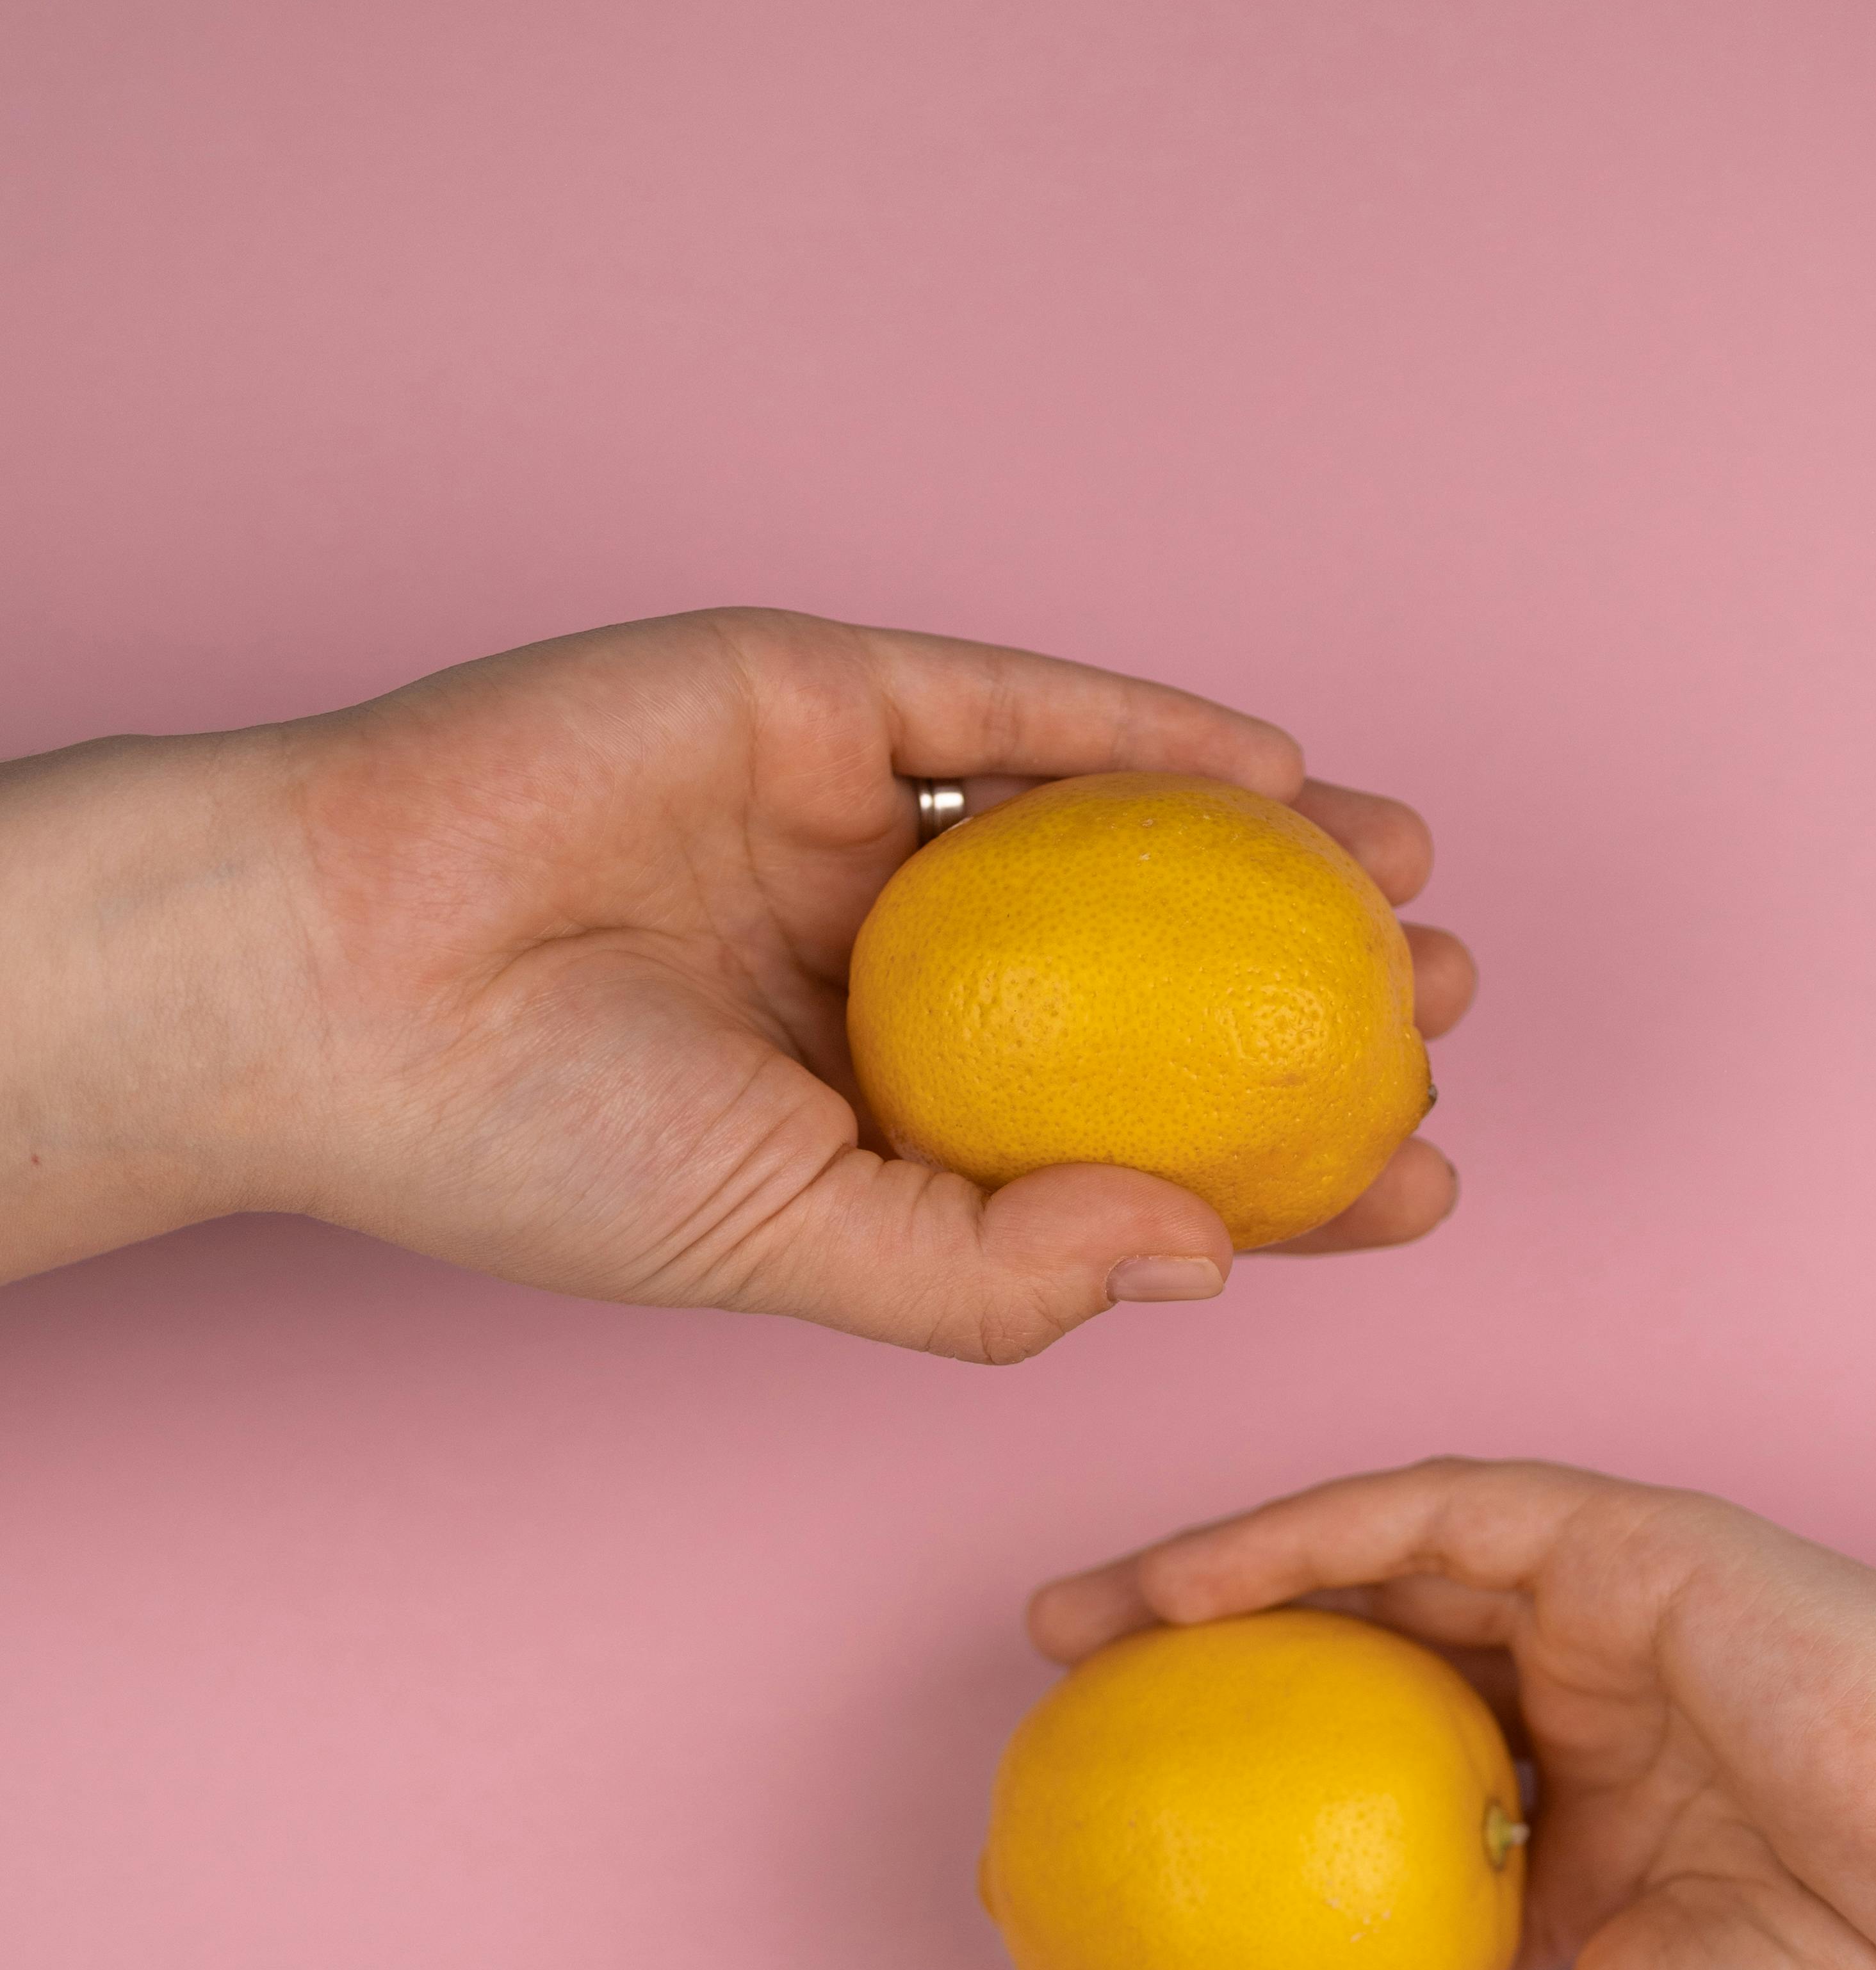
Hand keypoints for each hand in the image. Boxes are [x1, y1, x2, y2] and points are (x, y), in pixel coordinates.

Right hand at [0, 611, 1474, 1355]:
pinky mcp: (816, 698)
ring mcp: (852, 831)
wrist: (337, 982)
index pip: (1126, 1150)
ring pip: (1111, 832)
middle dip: (1308, 1003)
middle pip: (1151, 987)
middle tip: (1445, 1019)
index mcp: (881, 1116)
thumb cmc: (535, 1150)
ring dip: (1268, 857)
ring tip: (1409, 894)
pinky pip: (1015, 704)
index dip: (1279, 1170)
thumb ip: (1000, 1270)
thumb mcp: (803, 1248)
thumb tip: (1208, 1259)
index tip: (1420, 1184)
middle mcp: (886, 973)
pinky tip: (1280, 770)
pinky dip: (1149, 728)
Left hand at [1029, 1458, 1875, 1969]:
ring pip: (1370, 1576)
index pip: (1370, 1840)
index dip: (1235, 1875)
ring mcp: (1608, 1629)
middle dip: (1188, 1703)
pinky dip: (1295, 1539)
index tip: (1105, 1938)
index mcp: (1592, 1851)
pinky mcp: (1626, 1549)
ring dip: (1205, 1590)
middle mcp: (1587, 1725)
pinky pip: (1426, 1517)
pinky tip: (1173, 1589)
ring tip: (1068, 1633)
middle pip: (1346, 1689)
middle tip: (1048, 1747)